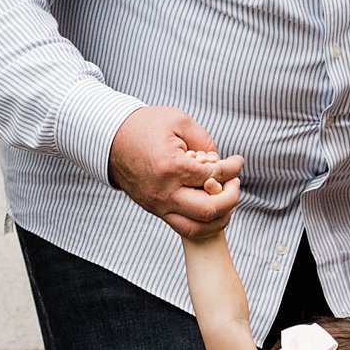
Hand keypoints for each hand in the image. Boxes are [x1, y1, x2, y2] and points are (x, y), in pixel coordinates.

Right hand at [108, 106, 244, 237]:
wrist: (111, 140)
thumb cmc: (145, 126)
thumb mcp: (178, 122)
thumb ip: (205, 141)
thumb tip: (223, 164)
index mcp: (171, 167)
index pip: (214, 176)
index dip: (232, 169)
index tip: (238, 161)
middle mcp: (164, 192)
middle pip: (209, 210)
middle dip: (231, 198)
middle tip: (235, 183)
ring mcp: (158, 205)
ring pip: (197, 228)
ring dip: (220, 218)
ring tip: (227, 200)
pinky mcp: (156, 211)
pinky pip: (184, 227)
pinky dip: (204, 223)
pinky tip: (213, 208)